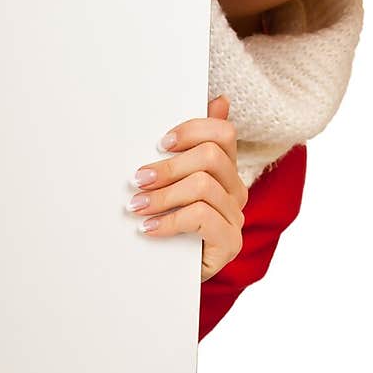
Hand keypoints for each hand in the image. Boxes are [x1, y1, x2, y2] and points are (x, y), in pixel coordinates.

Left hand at [126, 94, 247, 281]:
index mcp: (225, 168)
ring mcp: (235, 217)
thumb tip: (219, 98)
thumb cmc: (169, 221)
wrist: (167, 275)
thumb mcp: (172, 180)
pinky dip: (170, 221)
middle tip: (139, 179)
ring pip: (203, 187)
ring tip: (137, 206)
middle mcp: (236, 190)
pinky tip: (149, 228)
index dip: (192, 131)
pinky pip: (201, 218)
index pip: (224, 133)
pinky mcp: (229, 243)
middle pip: (211, 157)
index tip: (160, 143)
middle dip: (169, 167)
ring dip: (163, 196)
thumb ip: (190, 143)